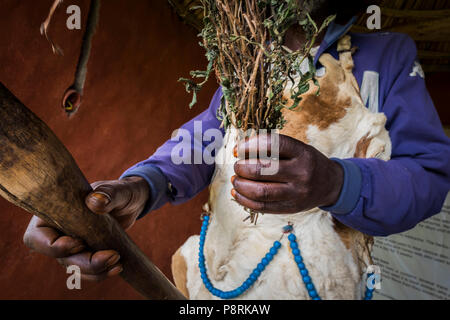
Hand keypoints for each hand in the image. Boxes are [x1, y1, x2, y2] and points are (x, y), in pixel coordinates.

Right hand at [23, 176, 149, 280]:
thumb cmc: (121, 192)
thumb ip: (108, 193)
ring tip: (117, 259)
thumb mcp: (118, 190)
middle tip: (111, 255)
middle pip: (58, 257)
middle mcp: (58, 230)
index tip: (79, 243)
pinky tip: (117, 267)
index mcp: (55, 210)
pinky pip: (86, 272)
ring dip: (94, 270)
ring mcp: (71, 245)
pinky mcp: (85, 254)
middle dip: (82, 262)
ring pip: (73, 267)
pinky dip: (100, 273)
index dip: (52, 246)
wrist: (132, 204)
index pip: (37, 235)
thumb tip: (95, 201)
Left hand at [231, 134, 342, 213]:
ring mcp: (297, 193)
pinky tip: (237, 193)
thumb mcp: (297, 148)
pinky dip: (244, 200)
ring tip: (236, 180)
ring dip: (241, 185)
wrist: (330, 184)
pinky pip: (262, 207)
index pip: (272, 145)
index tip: (238, 149)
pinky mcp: (291, 208)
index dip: (249, 146)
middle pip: (262, 170)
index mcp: (302, 153)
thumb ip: (272, 148)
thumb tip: (239, 150)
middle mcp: (301, 173)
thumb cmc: (306, 162)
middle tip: (237, 166)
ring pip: (261, 191)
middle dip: (242, 167)